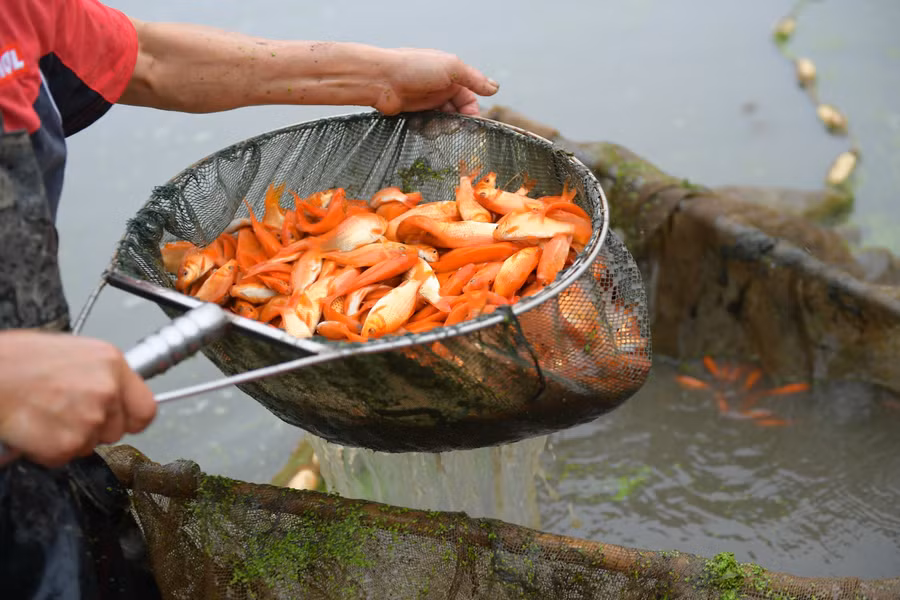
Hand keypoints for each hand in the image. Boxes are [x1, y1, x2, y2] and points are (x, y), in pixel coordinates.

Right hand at [0, 331, 156, 467]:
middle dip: (93, 429)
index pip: (146, 408)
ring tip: (45, 415)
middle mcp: (107, 391)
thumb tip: (113, 393)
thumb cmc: (17, 360)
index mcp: (112, 364)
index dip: (132, 419)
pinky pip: (64, 457)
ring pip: (90, 445)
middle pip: (116, 431)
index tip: (122, 421)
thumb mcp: (73, 353)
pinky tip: (34, 428)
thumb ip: (101, 375)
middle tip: (64, 413)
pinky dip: (47, 450)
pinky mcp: (67, 443)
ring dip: (69, 438)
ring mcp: (90, 419)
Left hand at [372, 48, 499, 116]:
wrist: (380, 79)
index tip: (470, 123)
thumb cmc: (414, 68)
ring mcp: (426, 102)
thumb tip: (496, 88)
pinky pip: (428, 127)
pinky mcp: (414, 114)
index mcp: (451, 76)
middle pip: (457, 113)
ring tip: (432, 125)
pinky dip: (427, 129)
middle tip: (451, 128)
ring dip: (441, 127)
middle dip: (456, 123)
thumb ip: (474, 79)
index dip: (471, 112)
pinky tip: (422, 126)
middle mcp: (440, 89)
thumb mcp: (451, 67)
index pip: (470, 99)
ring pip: (443, 122)